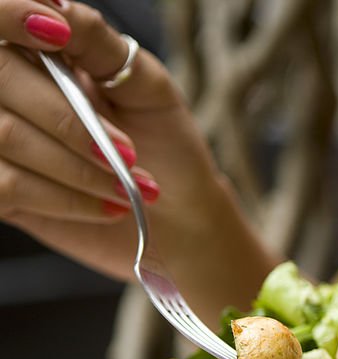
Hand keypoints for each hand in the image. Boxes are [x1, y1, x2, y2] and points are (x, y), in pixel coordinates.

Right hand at [0, 0, 275, 320]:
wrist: (180, 218)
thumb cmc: (166, 143)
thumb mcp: (144, 82)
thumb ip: (96, 41)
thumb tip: (54, 5)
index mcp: (36, 51)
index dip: (11, 17)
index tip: (55, 34)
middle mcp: (7, 91)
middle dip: (67, 120)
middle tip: (127, 152)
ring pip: (6, 136)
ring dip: (76, 167)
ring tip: (128, 185)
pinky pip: (5, 185)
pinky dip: (64, 198)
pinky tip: (108, 207)